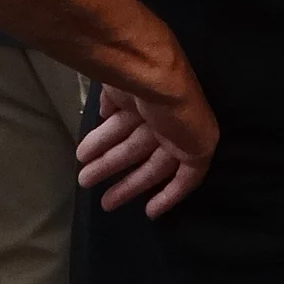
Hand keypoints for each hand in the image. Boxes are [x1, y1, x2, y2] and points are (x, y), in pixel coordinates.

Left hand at [79, 79, 214, 217]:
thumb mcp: (200, 148)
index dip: (164, 193)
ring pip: (121, 138)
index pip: (175, 171)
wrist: (150, 71)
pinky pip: (109, 113)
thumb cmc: (177, 112)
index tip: (147, 212)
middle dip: (123, 181)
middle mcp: (165, 121)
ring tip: (83, 176)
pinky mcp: (119, 91)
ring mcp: (141, 104)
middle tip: (101, 200)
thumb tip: (177, 179)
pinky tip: (88, 146)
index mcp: (187, 135)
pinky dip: (101, 127)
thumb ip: (190, 170)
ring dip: (104, 159)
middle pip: (142, 157)